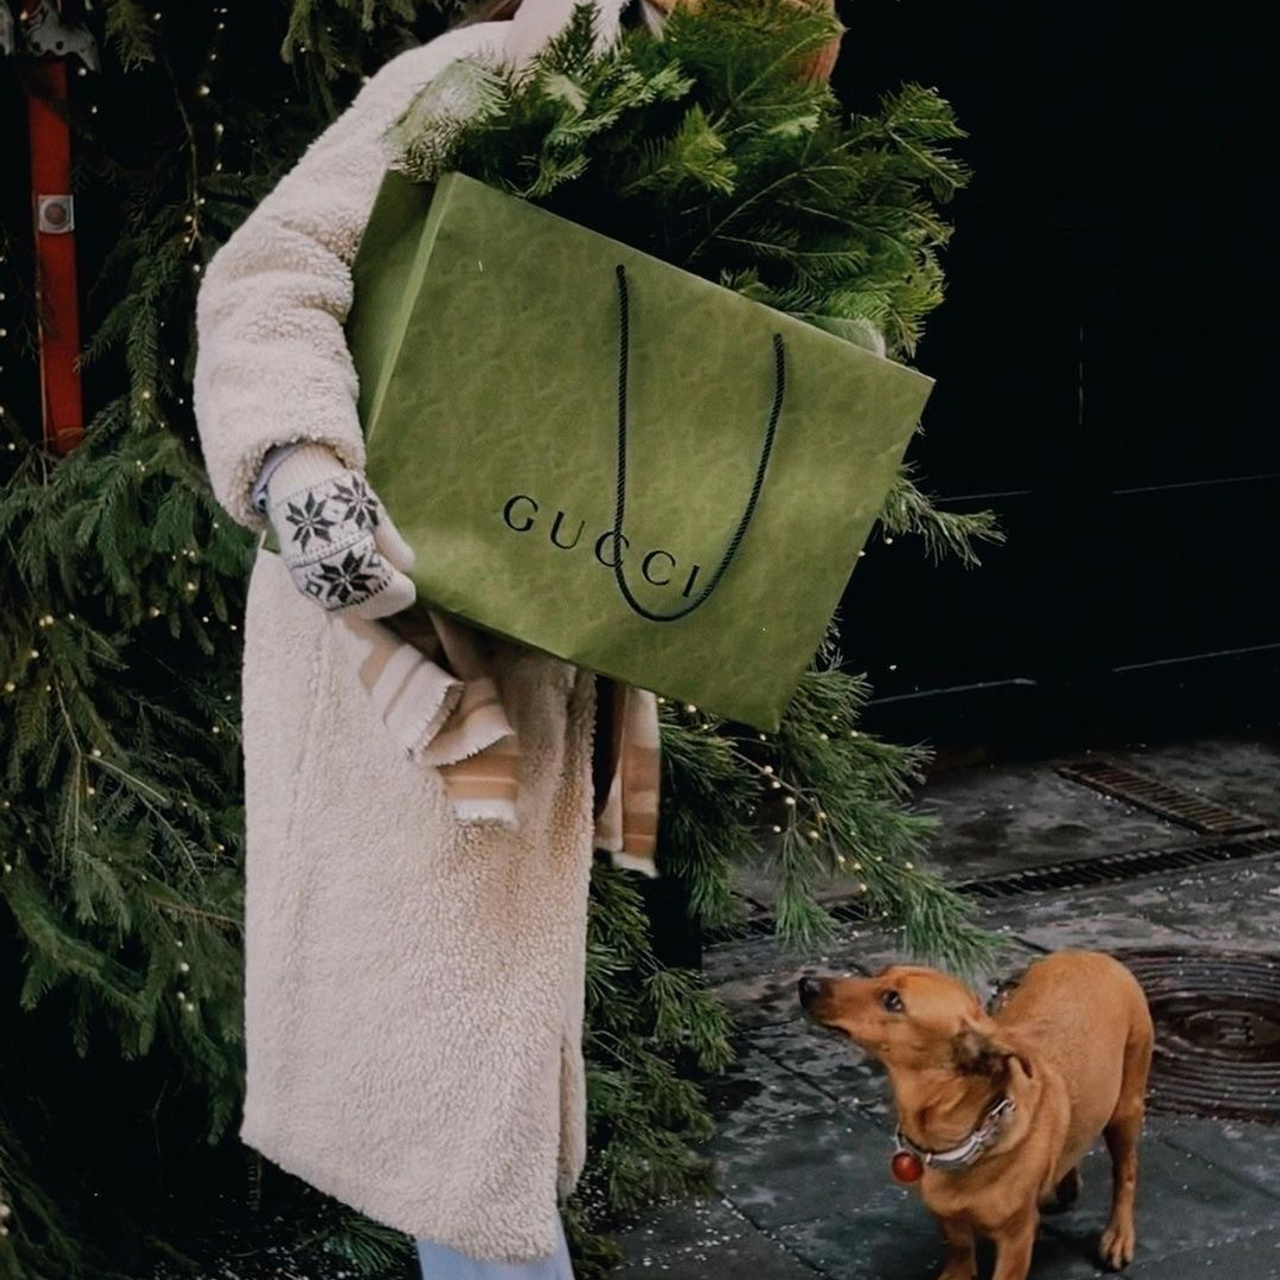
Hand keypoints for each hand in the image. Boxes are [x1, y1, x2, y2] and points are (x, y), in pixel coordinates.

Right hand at [264, 444, 415, 618]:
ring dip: (367, 602)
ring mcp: (315, 583)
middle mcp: (335, 579)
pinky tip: (354, 581)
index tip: (410, 587)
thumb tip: (408, 567)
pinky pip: (330, 602)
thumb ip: (394, 546)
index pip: (390, 593)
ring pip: (350, 609)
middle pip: (371, 607)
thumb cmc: (341, 494)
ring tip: (376, 583)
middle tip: (397, 587)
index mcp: (358, 561)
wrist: (293, 484)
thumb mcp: (375, 515)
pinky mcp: (301, 582)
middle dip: (388, 600)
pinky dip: (347, 598)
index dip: (403, 592)